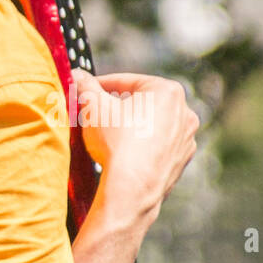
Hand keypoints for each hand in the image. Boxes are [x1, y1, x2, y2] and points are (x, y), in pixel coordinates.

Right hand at [71, 70, 198, 226]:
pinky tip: (126, 154)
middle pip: (142, 102)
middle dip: (118, 106)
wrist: (132, 188)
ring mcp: (186, 137)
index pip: (126, 81)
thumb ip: (85, 86)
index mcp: (167, 90)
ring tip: (110, 136)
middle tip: (96, 114)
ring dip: (133, 126)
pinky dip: (143, 146)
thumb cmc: (116, 142)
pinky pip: (159, 146)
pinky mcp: (182, 159)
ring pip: (152, 124)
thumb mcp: (93, 107)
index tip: (85, 91)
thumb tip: (76, 75)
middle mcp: (184, 111)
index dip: (100, 85)